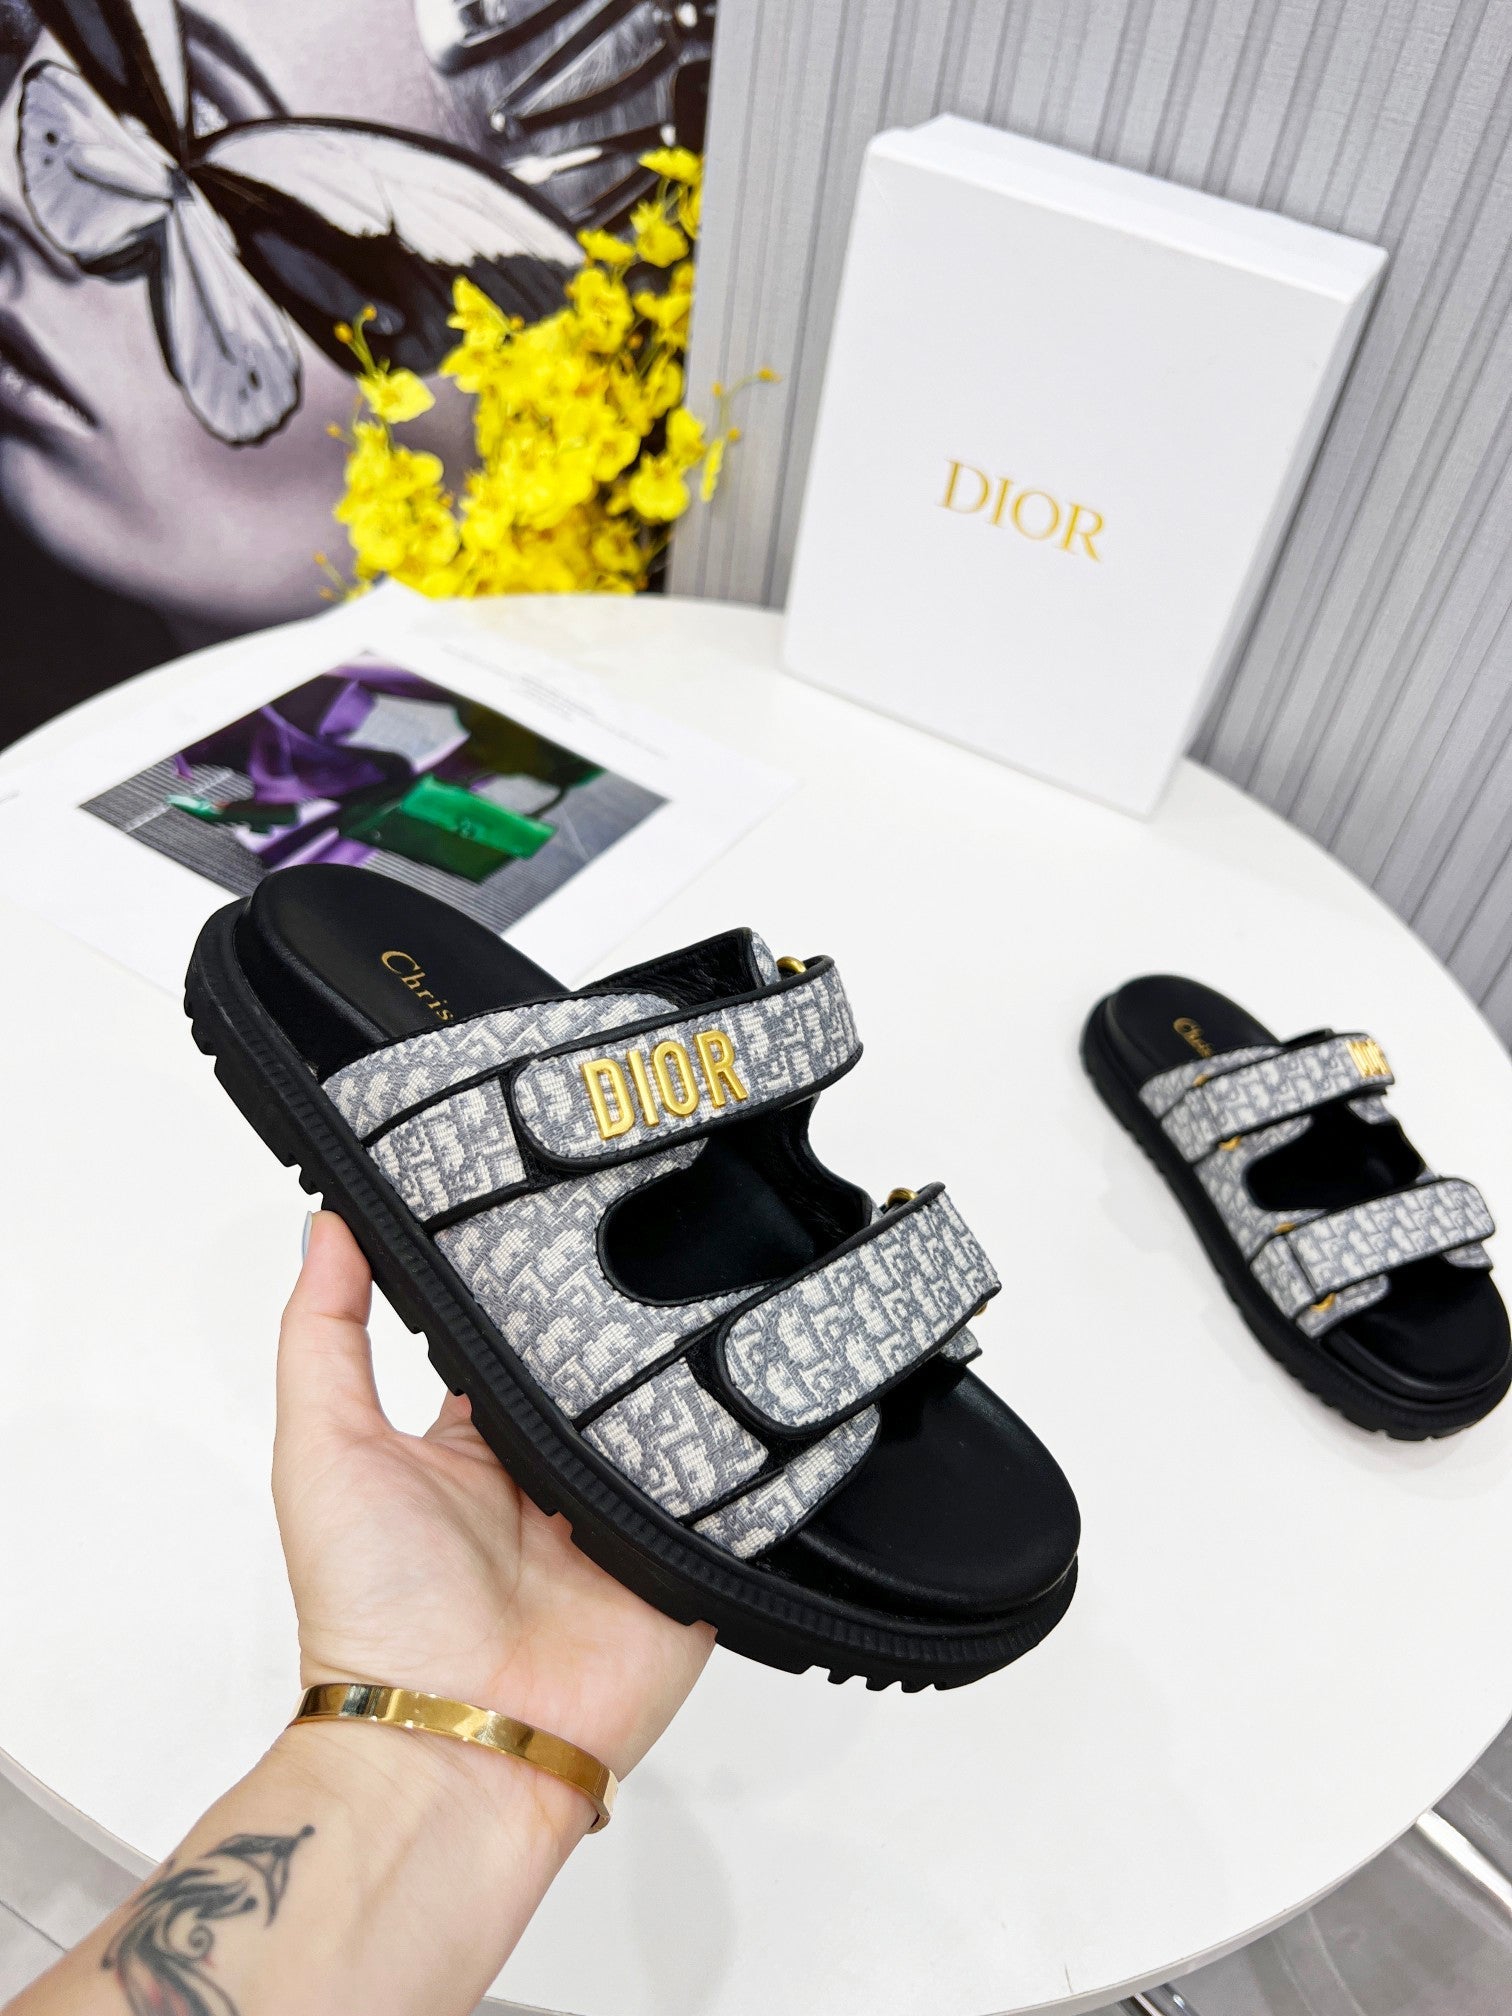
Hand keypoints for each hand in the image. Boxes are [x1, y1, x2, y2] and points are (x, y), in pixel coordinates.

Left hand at [273, 1213, 712, 1794]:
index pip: (515, 1342)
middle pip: (603, 1376)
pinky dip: (745, 1454)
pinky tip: (760, 1392)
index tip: (562, 1201)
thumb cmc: (374, 1612)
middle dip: (627, 1325)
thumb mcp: (324, 1449)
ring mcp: (620, 1520)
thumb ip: (325, 1333)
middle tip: (663, 1237)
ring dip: (686, 1381)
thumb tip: (328, 1224)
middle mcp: (548, 1478)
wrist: (458, 1745)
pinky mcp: (684, 1563)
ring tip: (722, 1300)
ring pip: (670, 1421)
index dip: (536, 1284)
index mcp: (470, 1447)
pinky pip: (731, 1494)